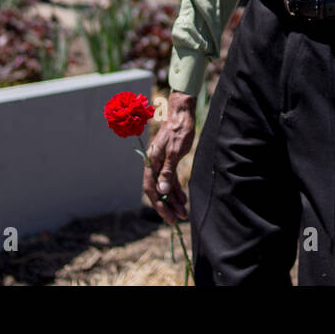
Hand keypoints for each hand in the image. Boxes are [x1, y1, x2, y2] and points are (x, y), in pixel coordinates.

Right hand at [142, 91, 195, 222]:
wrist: (182, 113)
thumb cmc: (179, 130)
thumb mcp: (175, 151)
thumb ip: (168, 171)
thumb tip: (161, 192)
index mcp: (151, 162)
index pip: (151, 189)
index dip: (159, 205)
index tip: (169, 217)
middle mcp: (154, 164)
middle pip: (158, 191)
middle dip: (167, 206)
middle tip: (178, 220)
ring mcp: (161, 163)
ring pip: (165, 187)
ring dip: (173, 200)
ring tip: (183, 213)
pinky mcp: (169, 161)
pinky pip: (170, 179)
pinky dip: (176, 190)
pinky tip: (183, 199)